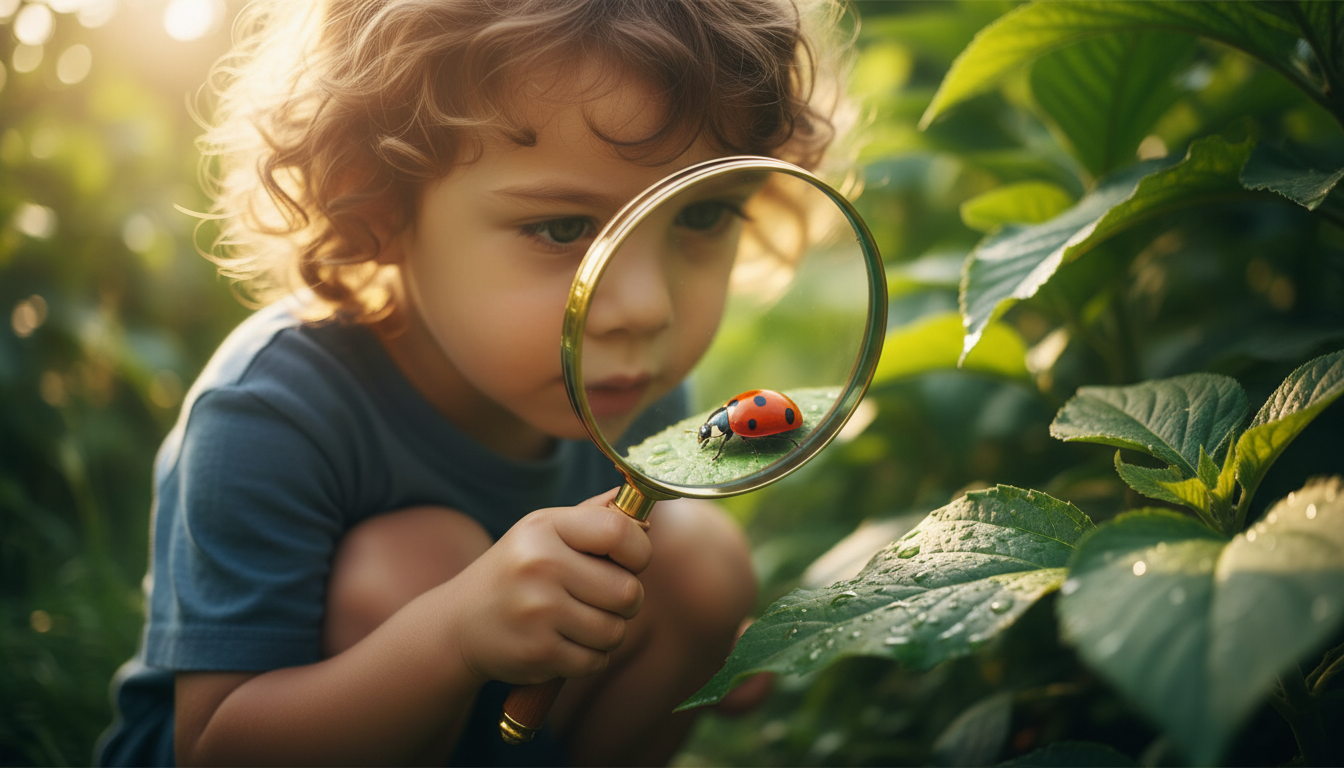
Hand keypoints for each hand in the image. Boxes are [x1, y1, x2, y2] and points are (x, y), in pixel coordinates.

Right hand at [441, 489, 652, 685]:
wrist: (459, 623)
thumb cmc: (516, 572)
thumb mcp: (543, 532)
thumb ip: (592, 516)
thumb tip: (641, 503)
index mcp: (545, 527)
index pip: (619, 533)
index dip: (640, 551)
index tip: (631, 561)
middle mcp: (540, 565)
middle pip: (628, 591)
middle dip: (626, 600)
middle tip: (603, 599)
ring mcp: (538, 611)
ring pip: (615, 631)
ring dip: (607, 632)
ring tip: (580, 622)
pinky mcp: (538, 652)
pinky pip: (596, 660)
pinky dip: (589, 657)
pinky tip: (565, 643)